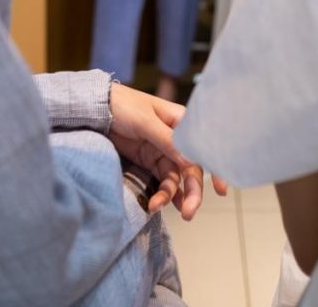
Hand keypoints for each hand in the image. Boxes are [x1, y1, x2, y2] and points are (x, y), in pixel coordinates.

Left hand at [109, 83, 226, 220]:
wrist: (96, 108)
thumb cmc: (124, 106)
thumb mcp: (146, 121)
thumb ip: (168, 140)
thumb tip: (191, 162)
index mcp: (181, 123)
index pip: (202, 148)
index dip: (215, 168)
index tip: (221, 190)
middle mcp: (176, 139)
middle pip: (190, 169)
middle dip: (192, 191)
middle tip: (189, 212)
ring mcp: (161, 152)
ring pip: (175, 179)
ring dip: (172, 196)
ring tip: (157, 207)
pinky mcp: (147, 163)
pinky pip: (160, 182)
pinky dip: (160, 194)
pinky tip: (155, 205)